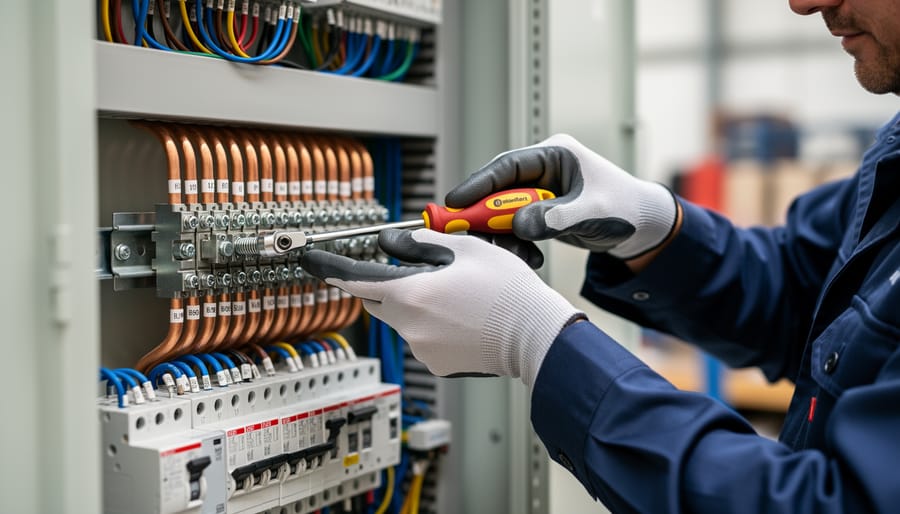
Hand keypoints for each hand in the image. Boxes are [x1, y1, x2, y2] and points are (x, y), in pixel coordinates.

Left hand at [300, 229, 583, 387]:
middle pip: (377, 300)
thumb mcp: (466, 249)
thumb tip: (398, 243)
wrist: (535, 335)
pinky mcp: (436, 365)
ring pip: (401, 320)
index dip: (329, 269)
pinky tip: (462, 318)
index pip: (355, 279)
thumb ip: (424, 244)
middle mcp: (409, 325)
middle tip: (417, 272)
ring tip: (455, 297)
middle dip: (385, 285)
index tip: (311, 262)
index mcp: (411, 293)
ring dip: (414, 305)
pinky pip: (421, 339)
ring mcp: (421, 348)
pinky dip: (432, 327)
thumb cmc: (507, 291)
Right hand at [447, 134, 677, 259]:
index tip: (456, 202)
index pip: (507, 166)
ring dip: (503, 235)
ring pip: (504, 212)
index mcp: (555, 155)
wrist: (642, 227)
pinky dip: (517, 244)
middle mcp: (543, 171)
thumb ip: (554, 217)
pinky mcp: (540, 212)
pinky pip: (515, 227)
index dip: (478, 184)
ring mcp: (541, 192)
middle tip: (468, 234)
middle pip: (498, 190)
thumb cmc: (625, 208)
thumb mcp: (591, 212)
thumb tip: (519, 224)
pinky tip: (531, 257)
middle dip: (485, 215)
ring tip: (517, 254)